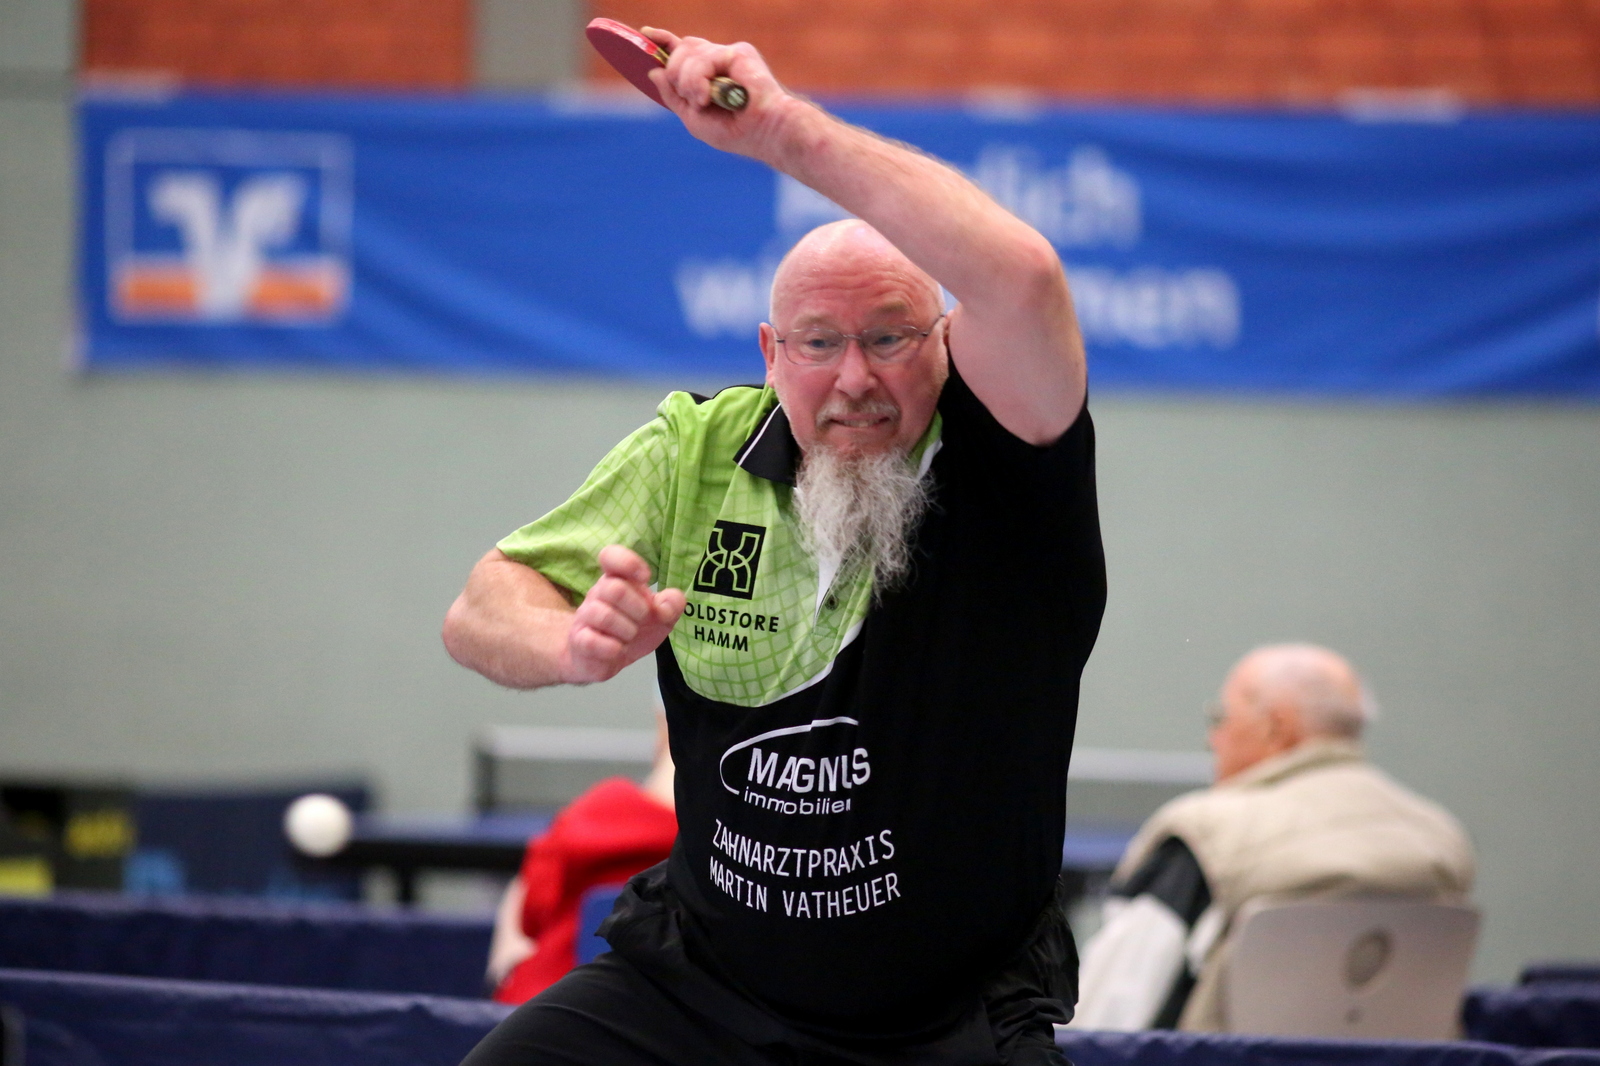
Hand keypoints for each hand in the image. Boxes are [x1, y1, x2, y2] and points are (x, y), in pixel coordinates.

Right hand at [560, 545, 684, 683]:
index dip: (629, 563)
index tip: (645, 578)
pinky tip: (617, 650)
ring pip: (604, 616)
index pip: (611, 555)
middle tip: (643, 620)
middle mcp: (597, 594)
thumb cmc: (632, 630)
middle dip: (639, 609)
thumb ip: (672, 604)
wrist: (605, 659)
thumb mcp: (660, 617)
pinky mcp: (579, 641)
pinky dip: (613, 649)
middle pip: (615, 589)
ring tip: (629, 637)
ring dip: (627, 631)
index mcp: (616, 579)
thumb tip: (668, 603)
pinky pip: (592, 641)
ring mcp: (585, 617)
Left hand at [641, 27, 806, 161]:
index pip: (682, 50)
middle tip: (691, 98)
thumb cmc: (736, 131)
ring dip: (687, 82)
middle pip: (680, 48)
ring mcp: (727, 55)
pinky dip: (698, 80)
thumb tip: (654, 71)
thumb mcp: (694, 118)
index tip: (646, 34)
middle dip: (675, 73)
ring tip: (702, 102)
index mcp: (709, 74)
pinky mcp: (738, 52)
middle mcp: (718, 61)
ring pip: (686, 52)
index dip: (663, 41)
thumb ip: (674, 96)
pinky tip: (708, 96)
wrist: (766, 132)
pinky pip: (702, 58)